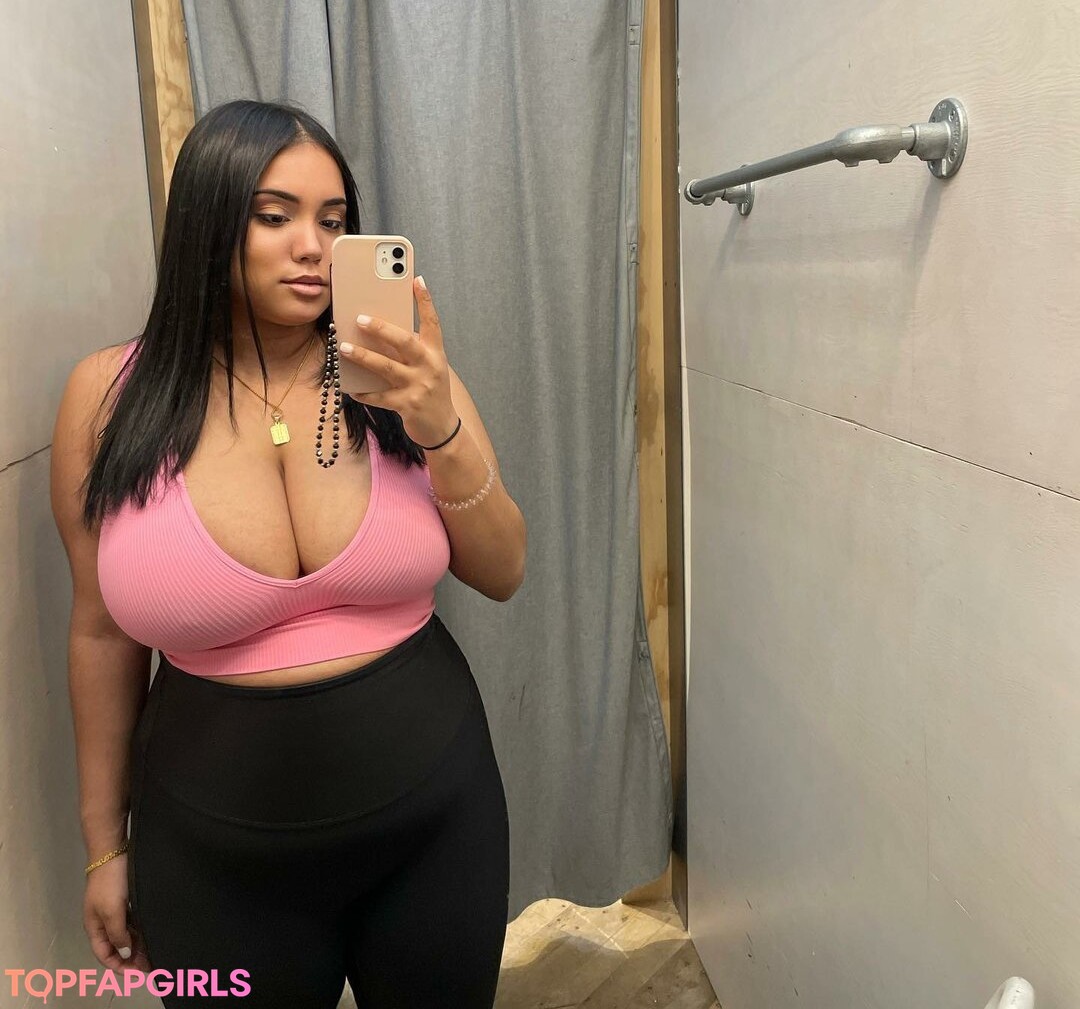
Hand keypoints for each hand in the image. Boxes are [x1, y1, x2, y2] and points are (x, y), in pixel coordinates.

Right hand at [84, 855, 151, 972]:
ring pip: (126, 935)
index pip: (105, 955)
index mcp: (95, 927)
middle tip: (151, 966)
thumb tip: (125, 955)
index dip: (119, 966)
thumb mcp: (112, 911)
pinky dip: (139, 931)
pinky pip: (132, 922)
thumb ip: (118, 935)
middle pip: (116, 947)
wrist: (112, 851)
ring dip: (137, 946)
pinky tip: (152, 935)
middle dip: (131, 959)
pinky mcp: (124, 900)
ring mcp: (114, 910)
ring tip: (155, 954)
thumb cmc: (110, 883)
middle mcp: (103, 922)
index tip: (137, 973)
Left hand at [339, 276, 458, 447]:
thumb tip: (380, 332)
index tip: (416, 280)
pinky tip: (349, 386)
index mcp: (435, 354)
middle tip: (360, 318)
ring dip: (363, 356)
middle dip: (381, 329)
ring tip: (343, 347)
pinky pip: (379, 397)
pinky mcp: (407, 406)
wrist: (442, 428)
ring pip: (386, 367)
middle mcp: (430, 367)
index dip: (425, 301)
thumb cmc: (430, 391)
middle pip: (404, 342)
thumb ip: (411, 351)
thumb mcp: (429, 368)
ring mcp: (419, 387)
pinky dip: (363, 391)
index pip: (432, 323)